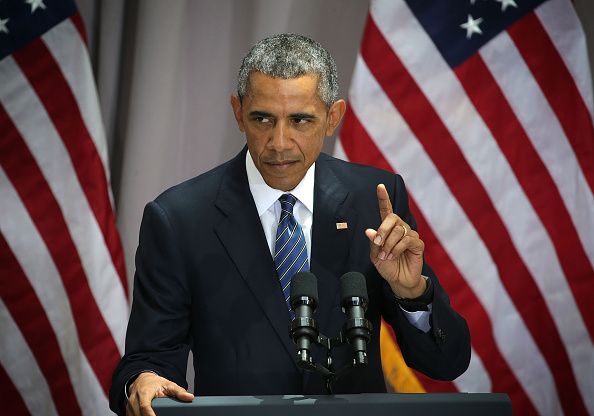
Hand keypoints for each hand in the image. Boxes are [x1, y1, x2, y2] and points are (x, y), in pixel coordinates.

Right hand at [126, 372, 193, 415]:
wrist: (141, 380)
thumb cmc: (155, 383)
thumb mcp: (168, 384)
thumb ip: (179, 391)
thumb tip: (190, 397)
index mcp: (144, 392)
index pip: (145, 406)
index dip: (149, 415)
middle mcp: (134, 399)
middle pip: (138, 414)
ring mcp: (129, 406)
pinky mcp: (128, 411)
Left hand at [365, 184, 425, 298]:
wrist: (398, 280)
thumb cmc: (387, 266)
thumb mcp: (375, 255)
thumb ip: (373, 242)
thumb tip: (369, 230)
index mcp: (388, 228)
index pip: (386, 210)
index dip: (383, 198)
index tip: (380, 186)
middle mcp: (400, 228)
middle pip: (393, 218)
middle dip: (383, 230)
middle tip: (378, 244)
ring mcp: (410, 235)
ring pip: (399, 231)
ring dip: (389, 244)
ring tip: (386, 255)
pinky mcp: (417, 244)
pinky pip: (407, 240)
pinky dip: (397, 249)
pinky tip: (393, 256)